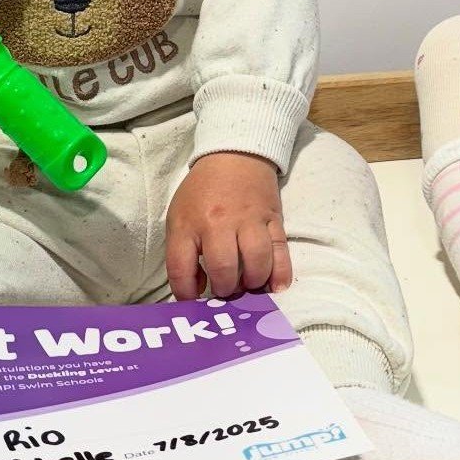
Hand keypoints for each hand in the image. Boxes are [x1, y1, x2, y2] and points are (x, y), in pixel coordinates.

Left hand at [165, 152, 291, 299]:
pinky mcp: (273, 220)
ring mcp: (249, 221)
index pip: (181, 268)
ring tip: (247, 285)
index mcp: (188, 223)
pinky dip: (280, 274)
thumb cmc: (203, 192)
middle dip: (225, 289)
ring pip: (256, 261)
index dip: (185, 294)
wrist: (235, 156)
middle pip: (224, 268)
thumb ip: (182, 253)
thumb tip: (197, 289)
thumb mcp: (179, 217)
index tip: (192, 302)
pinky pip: (280, 251)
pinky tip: (275, 287)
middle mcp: (218, 223)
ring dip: (252, 282)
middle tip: (226, 291)